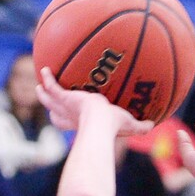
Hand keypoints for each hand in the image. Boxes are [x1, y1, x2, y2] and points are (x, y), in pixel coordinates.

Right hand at [35, 67, 152, 136]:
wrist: (100, 122)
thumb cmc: (114, 127)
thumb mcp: (130, 125)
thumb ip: (141, 125)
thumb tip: (154, 124)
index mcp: (82, 123)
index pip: (72, 123)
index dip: (67, 120)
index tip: (69, 114)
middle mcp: (71, 116)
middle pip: (55, 114)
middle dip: (51, 107)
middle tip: (48, 98)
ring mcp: (65, 106)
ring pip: (48, 100)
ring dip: (43, 93)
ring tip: (40, 85)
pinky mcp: (63, 97)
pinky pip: (52, 86)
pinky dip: (48, 78)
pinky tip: (45, 68)